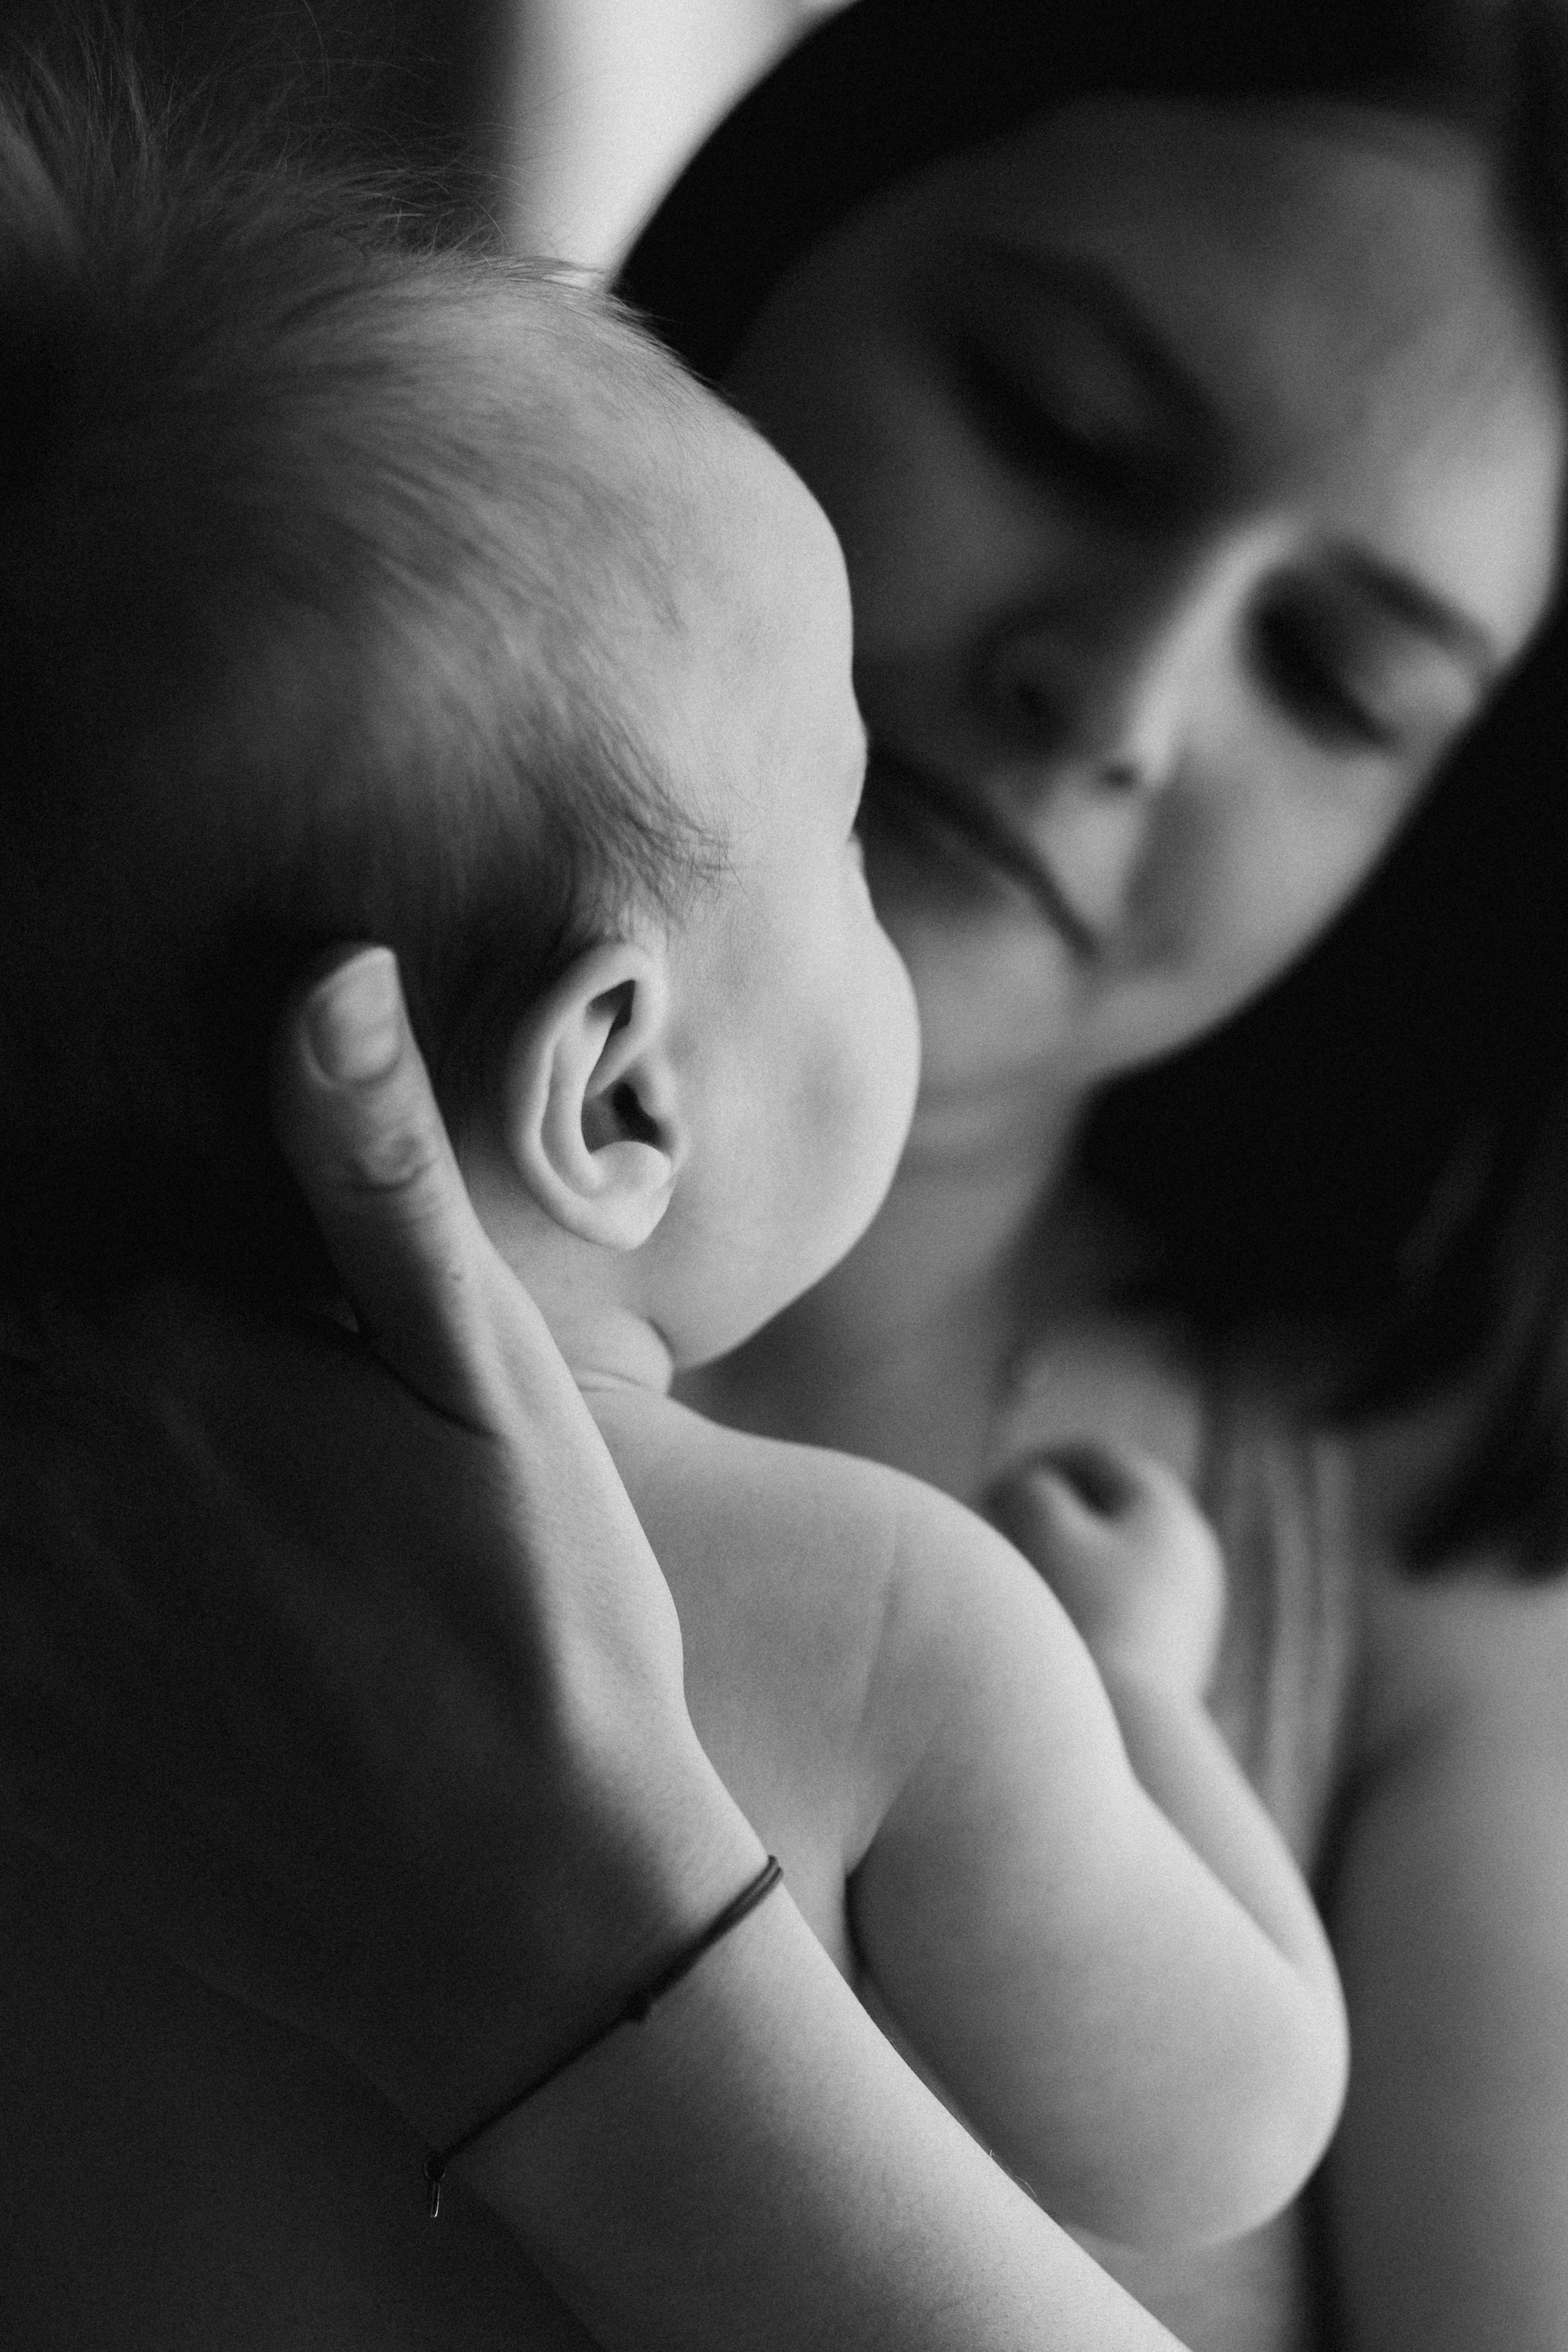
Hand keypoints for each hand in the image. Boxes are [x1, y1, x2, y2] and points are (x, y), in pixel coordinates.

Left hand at [0, 949, 754, 2142]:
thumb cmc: (543, 1618)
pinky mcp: (10, 1736)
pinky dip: (4, 1567)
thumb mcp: (494, 1378)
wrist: (524, 1916)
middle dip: (30, 1307)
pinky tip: (72, 1555)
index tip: (62, 1139)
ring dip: (21, 1425)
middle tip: (142, 1363)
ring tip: (132, 1462)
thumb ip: (375, 1176)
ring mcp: (12, 1612)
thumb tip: (325, 972)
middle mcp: (48, 1466)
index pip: (18, 1199)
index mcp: (164, 1345)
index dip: (35, 1174)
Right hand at [987, 1440, 1224, 1699]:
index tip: (991, 1493)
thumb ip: (1030, 1486)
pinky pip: (1123, 1603)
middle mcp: (1191, 1552)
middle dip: (1053, 1509)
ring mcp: (1189, 1606)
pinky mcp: (1176, 1654)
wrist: (1128, 1735)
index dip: (1037, 1463)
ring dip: (1066, 1556)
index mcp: (1167, 1510)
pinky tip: (1048, 1628)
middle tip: (1001, 1532)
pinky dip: (1083, 1597)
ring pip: (1116, 1558)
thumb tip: (1031, 1488)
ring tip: (1019, 1581)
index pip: (1097, 1457)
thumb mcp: (1043, 1528)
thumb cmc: (1080, 1616)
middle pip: (1112, 1506)